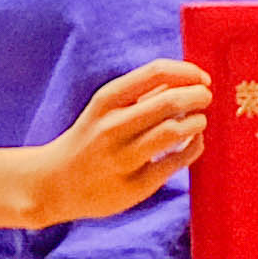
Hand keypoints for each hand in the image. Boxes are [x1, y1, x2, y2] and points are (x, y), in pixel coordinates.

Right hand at [26, 61, 213, 228]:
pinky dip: (193, 148)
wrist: (52, 184)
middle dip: (199, 96)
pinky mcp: (134, 186)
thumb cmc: (88, 141)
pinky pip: (175, 162)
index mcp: (105, 101)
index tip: (202, 79)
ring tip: (199, 122)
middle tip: (205, 99)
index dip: (188, 72)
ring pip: (174, 131)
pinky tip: (192, 143)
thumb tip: (188, 79)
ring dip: (197, 122)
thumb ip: (142, 94)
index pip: (155, 73)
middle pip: (170, 101)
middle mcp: (111, 127)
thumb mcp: (105, 110)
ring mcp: (122, 158)